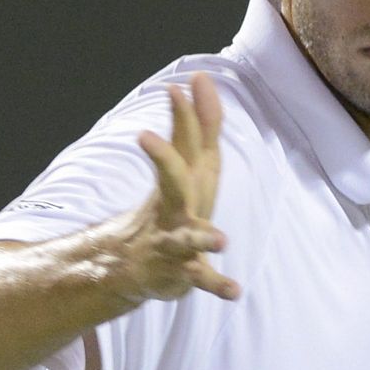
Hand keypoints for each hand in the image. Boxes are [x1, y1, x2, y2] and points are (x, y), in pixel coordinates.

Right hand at [116, 72, 241, 303]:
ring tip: (222, 239)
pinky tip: (236, 291)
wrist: (133, 264)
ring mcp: (174, 239)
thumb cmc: (171, 208)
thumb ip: (197, 126)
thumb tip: (201, 78)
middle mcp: (174, 206)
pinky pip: (200, 279)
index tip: (179, 84)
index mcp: (180, 180)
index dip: (184, 116)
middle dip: (163, 158)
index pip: (183, 143)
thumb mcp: (186, 166)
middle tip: (144, 136)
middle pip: (173, 179)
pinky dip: (217, 285)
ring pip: (186, 237)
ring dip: (202, 236)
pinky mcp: (181, 271)